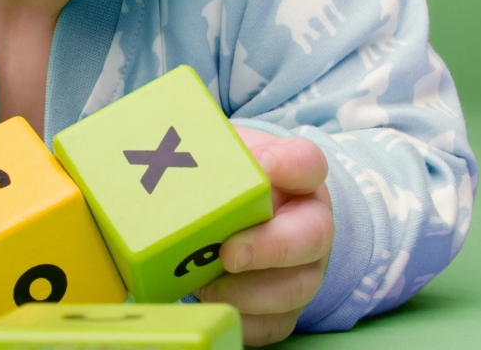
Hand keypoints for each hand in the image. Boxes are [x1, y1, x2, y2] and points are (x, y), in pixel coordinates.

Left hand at [197, 128, 333, 345]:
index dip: (289, 164)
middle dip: (269, 247)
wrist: (236, 226)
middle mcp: (310, 224)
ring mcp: (303, 270)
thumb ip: (208, 156)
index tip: (264, 165)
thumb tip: (167, 161)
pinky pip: (273, 324)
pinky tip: (213, 306)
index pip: (307, 163)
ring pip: (296, 287)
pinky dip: (242, 320)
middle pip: (313, 235)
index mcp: (296, 179)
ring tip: (207, 286)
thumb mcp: (223, 159)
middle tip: (229, 253)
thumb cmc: (230, 188)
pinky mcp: (285, 309)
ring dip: (249, 292)